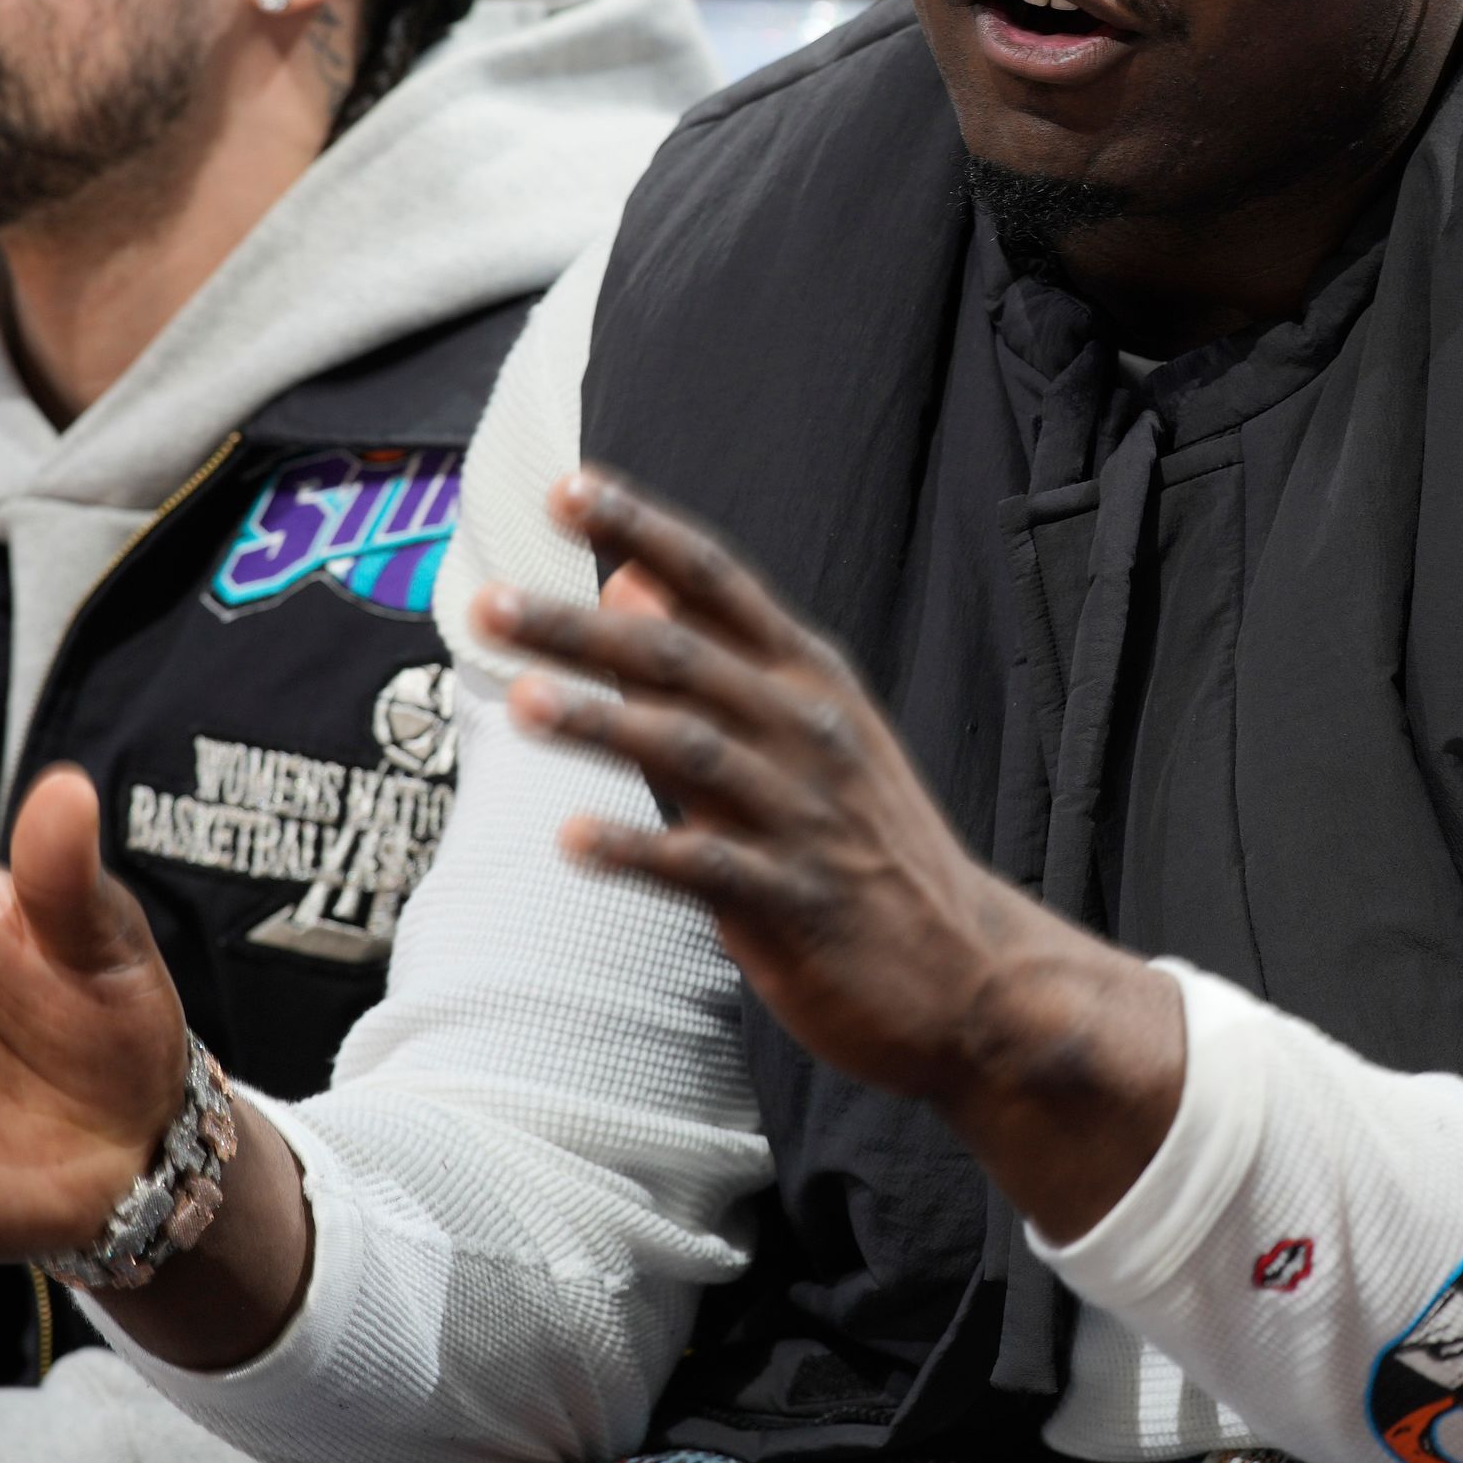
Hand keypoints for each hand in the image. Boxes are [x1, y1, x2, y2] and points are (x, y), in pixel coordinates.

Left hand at [479, 470, 1180, 1231]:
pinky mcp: (796, 904)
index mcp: (808, 679)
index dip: (643, 531)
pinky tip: (572, 841)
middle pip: (681, 659)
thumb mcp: (805, 728)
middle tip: (489, 604)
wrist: (972, 973)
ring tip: (518, 700)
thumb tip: (624, 580)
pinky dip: (640, 850)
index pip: (717, 582)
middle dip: (579, 629)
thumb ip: (709, 657)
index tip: (567, 489)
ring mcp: (804, 816)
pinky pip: (706, 868)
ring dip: (601, 723)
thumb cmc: (867, 843)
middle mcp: (808, 731)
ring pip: (689, 751)